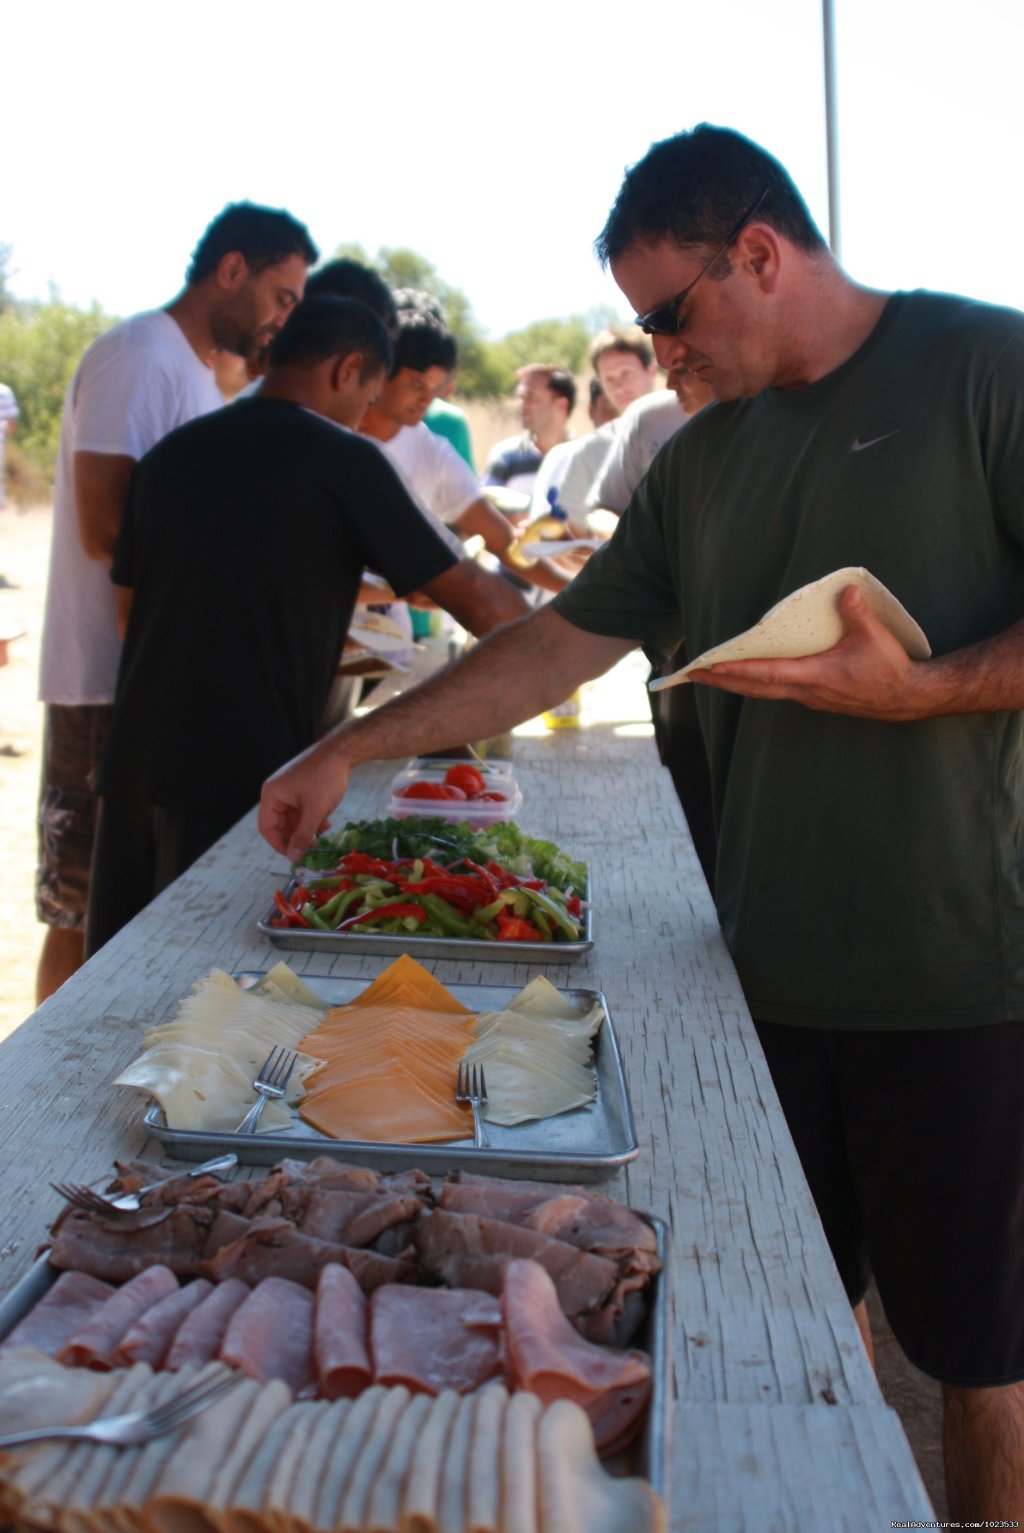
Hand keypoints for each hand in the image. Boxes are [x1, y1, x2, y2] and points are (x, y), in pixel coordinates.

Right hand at [258, 747, 350, 862]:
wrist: (342, 751)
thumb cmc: (325, 779)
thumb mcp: (315, 811)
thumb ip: (303, 836)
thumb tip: (293, 858)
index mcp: (272, 795)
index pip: (267, 827)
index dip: (280, 844)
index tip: (295, 856)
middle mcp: (276, 792)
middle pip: (280, 824)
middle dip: (297, 836)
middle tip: (314, 846)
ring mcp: (288, 790)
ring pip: (292, 819)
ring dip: (306, 828)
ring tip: (323, 831)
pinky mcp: (300, 788)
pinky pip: (300, 810)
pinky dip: (311, 818)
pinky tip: (326, 821)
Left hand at [689, 584, 926, 719]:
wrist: (909, 697)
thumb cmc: (890, 668)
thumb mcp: (874, 636)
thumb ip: (856, 612)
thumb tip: (846, 590)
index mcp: (814, 676)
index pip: (765, 673)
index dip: (735, 670)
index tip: (709, 668)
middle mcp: (807, 692)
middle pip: (755, 688)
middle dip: (724, 680)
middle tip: (694, 674)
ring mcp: (811, 698)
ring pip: (766, 692)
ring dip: (739, 684)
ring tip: (715, 675)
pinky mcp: (818, 699)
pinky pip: (780, 691)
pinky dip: (760, 684)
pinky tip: (753, 677)